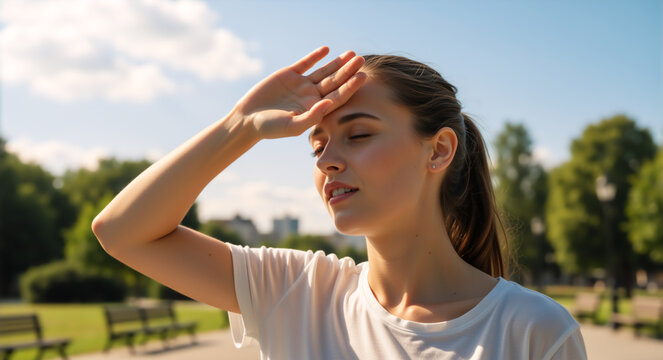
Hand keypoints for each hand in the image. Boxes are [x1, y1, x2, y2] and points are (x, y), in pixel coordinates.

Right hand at [234, 46, 366, 139]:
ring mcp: (301, 85)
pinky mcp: (289, 75)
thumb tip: (329, 104)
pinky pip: (305, 63)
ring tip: (351, 54)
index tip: (363, 76)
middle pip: (334, 82)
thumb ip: (311, 116)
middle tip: (361, 60)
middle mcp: (311, 96)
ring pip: (323, 71)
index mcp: (316, 109)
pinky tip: (326, 49)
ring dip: (337, 62)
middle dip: (348, 71)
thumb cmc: (270, 128)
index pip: (338, 96)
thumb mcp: (292, 126)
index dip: (351, 86)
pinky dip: (315, 56)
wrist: (248, 119)